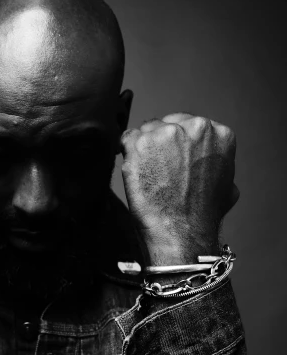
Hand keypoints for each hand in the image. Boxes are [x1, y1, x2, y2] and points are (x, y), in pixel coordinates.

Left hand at [120, 113, 238, 263]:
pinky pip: (127, 139)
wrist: (181, 231)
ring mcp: (165, 133)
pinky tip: (134, 169)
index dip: (180, 143)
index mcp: (219, 134)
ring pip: (147, 131)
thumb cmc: (202, 215)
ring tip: (148, 173)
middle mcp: (194, 128)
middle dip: (162, 143)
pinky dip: (127, 152)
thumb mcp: (228, 187)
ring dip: (145, 149)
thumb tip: (210, 165)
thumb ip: (218, 166)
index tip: (174, 157)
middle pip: (168, 124)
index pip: (190, 125)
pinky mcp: (140, 144)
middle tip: (159, 167)